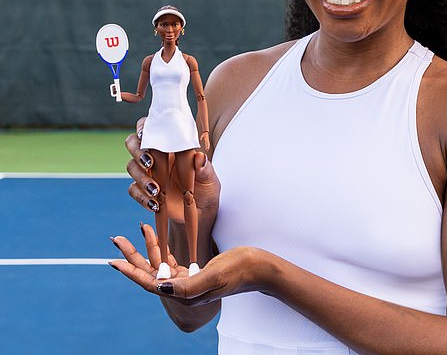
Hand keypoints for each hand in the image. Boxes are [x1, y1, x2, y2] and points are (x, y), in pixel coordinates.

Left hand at [110, 224, 266, 304]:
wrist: (258, 267)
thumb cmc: (238, 270)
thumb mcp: (212, 276)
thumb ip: (186, 286)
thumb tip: (160, 287)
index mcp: (184, 293)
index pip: (150, 282)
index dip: (131, 271)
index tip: (113, 260)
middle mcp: (182, 289)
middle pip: (150, 272)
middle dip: (133, 256)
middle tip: (117, 240)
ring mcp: (188, 280)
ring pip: (160, 263)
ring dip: (148, 246)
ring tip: (140, 228)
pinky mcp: (195, 270)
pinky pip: (172, 259)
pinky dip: (163, 247)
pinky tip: (157, 235)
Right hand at [125, 118, 219, 222]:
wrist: (201, 211)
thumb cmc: (206, 188)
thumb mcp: (210, 178)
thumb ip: (205, 168)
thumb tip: (200, 157)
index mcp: (172, 145)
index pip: (153, 128)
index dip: (144, 127)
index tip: (145, 134)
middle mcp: (157, 155)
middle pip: (134, 143)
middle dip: (137, 150)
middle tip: (149, 162)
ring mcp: (149, 172)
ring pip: (131, 166)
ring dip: (141, 177)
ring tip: (156, 190)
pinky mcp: (144, 190)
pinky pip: (133, 189)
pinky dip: (141, 196)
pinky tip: (155, 204)